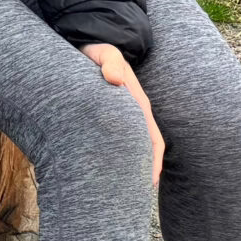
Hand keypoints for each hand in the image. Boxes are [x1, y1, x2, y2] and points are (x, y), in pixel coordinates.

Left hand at [82, 43, 163, 186]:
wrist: (87, 42)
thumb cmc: (96, 50)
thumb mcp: (103, 52)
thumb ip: (109, 62)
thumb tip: (115, 79)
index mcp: (138, 103)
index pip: (153, 140)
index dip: (153, 162)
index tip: (148, 182)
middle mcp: (134, 113)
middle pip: (144, 150)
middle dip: (141, 172)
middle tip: (132, 198)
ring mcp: (123, 115)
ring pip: (130, 147)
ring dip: (129, 167)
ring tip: (118, 192)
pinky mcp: (109, 115)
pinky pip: (115, 140)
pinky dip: (115, 156)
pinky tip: (102, 171)